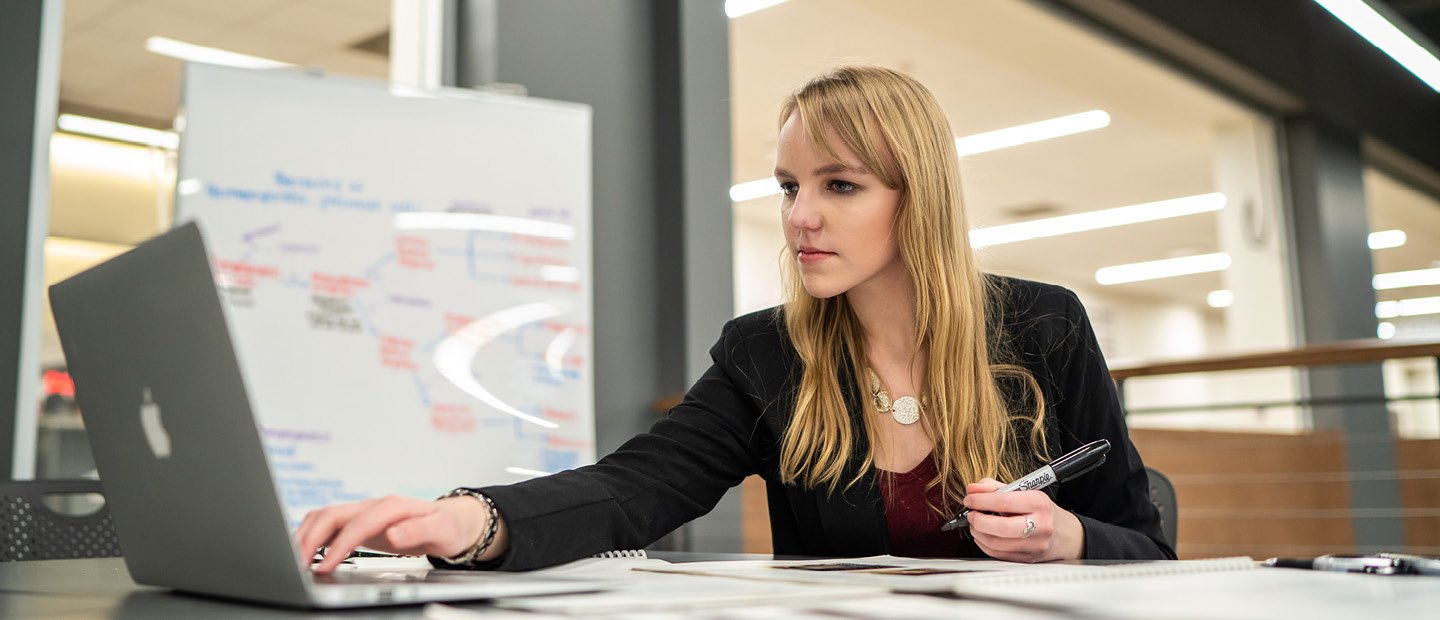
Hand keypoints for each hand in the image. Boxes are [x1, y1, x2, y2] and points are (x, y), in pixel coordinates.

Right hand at [295, 495, 506, 572]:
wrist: (453, 521)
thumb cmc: (448, 526)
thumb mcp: (441, 531)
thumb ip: (417, 531)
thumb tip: (393, 534)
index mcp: (391, 507)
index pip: (356, 525)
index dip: (338, 546)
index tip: (325, 566)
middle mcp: (373, 506)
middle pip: (330, 515)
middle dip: (309, 539)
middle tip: (296, 565)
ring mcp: (364, 513)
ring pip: (323, 518)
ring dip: (305, 536)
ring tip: (293, 561)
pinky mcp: (358, 523)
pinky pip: (327, 526)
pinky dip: (310, 537)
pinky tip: (303, 554)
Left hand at [962, 478, 1083, 562]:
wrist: (1066, 535)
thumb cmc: (1042, 511)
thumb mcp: (1024, 491)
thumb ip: (995, 488)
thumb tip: (972, 489)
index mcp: (1039, 503)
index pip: (1003, 501)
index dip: (980, 500)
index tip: (970, 499)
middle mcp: (1039, 525)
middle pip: (1000, 526)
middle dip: (978, 520)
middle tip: (971, 514)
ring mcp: (1034, 545)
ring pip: (996, 543)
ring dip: (978, 533)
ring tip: (976, 524)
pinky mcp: (1028, 559)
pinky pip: (998, 554)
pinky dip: (984, 545)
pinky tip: (984, 536)